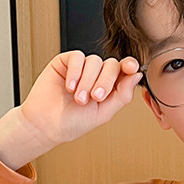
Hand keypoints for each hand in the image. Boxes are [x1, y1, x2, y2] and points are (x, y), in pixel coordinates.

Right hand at [0, 52, 141, 168]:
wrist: (46, 125)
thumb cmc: (73, 123)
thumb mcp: (104, 113)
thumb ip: (122, 95)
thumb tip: (136, 75)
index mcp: (109, 87)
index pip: (123, 71)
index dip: (129, 66)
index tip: (131, 68)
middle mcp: (96, 76)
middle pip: (111, 65)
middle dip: (105, 82)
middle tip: (95, 98)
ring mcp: (81, 68)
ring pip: (94, 61)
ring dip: (88, 81)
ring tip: (78, 98)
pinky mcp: (66, 62)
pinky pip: (77, 57)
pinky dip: (76, 72)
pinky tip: (70, 86)